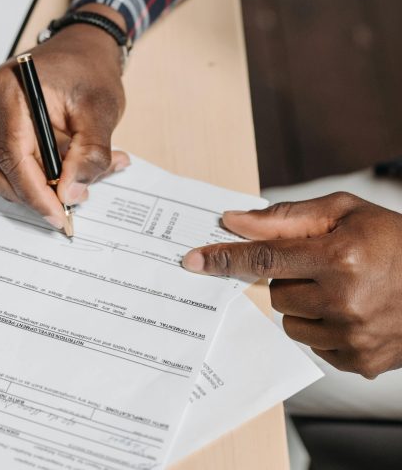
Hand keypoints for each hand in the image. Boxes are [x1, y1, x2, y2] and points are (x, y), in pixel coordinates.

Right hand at [0, 7, 129, 229]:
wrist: (85, 46)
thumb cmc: (91, 70)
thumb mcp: (101, 110)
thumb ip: (90, 154)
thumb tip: (70, 194)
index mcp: (11, 88)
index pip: (13, 154)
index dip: (35, 192)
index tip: (59, 215)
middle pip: (0, 165)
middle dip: (35, 194)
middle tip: (69, 207)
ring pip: (2, 167)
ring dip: (37, 184)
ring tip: (80, 179)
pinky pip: (8, 156)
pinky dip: (37, 171)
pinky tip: (69, 166)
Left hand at [182, 191, 401, 377]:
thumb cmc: (392, 241)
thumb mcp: (342, 211)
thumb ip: (285, 217)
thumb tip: (235, 221)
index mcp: (338, 257)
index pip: (264, 258)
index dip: (225, 258)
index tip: (193, 260)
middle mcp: (344, 301)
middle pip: (276, 292)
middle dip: (289, 277)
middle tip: (321, 265)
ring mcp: (353, 336)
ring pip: (291, 322)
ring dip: (303, 305)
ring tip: (340, 288)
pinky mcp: (360, 363)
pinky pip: (315, 345)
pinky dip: (324, 328)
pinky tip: (352, 311)